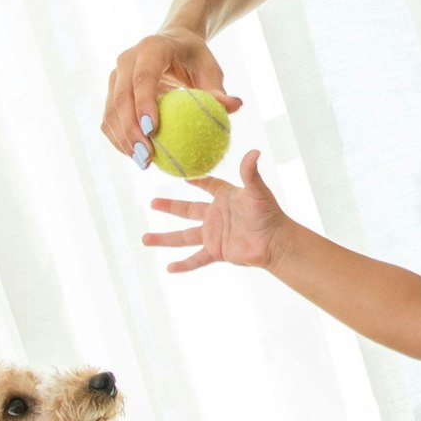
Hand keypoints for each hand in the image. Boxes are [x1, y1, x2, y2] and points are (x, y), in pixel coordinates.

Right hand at [103, 28, 243, 165]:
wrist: (174, 45)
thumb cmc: (196, 59)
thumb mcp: (211, 70)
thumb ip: (218, 90)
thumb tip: (234, 107)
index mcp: (151, 49)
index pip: (143, 77)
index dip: (144, 103)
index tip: (152, 131)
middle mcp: (127, 60)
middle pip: (122, 97)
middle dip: (131, 130)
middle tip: (147, 157)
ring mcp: (115, 76)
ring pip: (111, 111)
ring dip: (123, 140)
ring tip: (143, 163)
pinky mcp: (111, 91)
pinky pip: (110, 120)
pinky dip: (120, 140)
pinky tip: (137, 158)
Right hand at [144, 150, 292, 272]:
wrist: (275, 243)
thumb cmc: (269, 214)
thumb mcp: (257, 191)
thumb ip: (250, 172)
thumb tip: (254, 152)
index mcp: (224, 197)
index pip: (208, 185)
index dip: (196, 179)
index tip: (182, 173)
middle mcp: (216, 216)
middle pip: (187, 210)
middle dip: (169, 206)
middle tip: (152, 202)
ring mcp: (214, 234)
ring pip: (183, 236)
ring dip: (164, 238)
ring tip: (145, 239)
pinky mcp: (216, 251)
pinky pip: (196, 259)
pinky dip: (184, 264)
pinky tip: (169, 268)